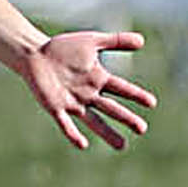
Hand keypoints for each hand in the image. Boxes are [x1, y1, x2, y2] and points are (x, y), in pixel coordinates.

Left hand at [21, 30, 156, 151]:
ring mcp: (73, 102)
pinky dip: (73, 134)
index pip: (121, 88)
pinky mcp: (56, 107)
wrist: (36, 55)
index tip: (152, 103)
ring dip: (107, 133)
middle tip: (142, 129)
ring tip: (122, 146)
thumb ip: (115, 41)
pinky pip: (66, 123)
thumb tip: (142, 40)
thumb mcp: (91, 41)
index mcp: (99, 79)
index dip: (136, 95)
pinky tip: (83, 144)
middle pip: (111, 108)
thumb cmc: (64, 48)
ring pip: (94, 121)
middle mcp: (89, 94)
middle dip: (126, 118)